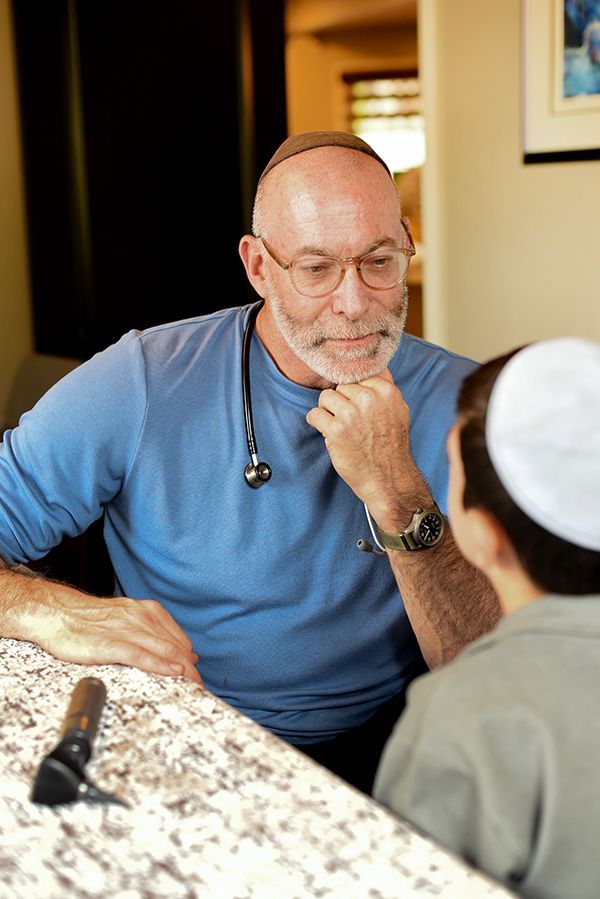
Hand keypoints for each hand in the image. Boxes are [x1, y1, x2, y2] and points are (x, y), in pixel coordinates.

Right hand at [14, 581, 202, 683]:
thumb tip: (180, 652)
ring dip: (182, 670)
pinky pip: (141, 655)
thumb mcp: (127, 619)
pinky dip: (160, 665)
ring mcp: (126, 629)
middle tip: (200, 685)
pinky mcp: (110, 644)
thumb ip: (152, 633)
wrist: (57, 613)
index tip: (197, 673)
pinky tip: (172, 674)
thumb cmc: (90, 621)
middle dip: (191, 668)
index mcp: (147, 611)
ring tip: (193, 685)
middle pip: (175, 646)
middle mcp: (140, 617)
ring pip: (163, 650)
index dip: (190, 658)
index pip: (178, 638)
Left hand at [306, 369, 429, 529]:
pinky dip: (317, 423)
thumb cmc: (391, 446)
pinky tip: (329, 433)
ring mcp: (352, 413)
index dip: (354, 390)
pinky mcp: (336, 429)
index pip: (358, 374)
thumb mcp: (398, 410)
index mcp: (386, 391)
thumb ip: (385, 387)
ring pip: (326, 397)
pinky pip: (314, 414)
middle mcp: (369, 399)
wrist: (388, 478)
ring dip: (328, 411)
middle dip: (341, 401)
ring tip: (340, 427)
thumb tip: (372, 365)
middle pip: (341, 385)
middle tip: (350, 421)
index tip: (355, 403)